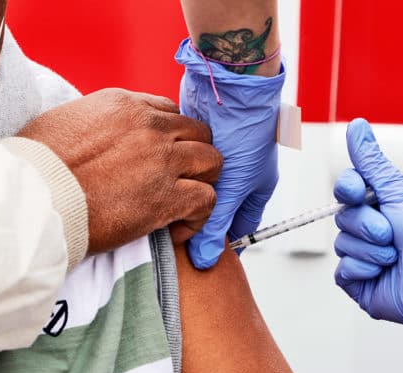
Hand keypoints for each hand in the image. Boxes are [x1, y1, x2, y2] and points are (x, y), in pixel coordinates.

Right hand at [18, 88, 222, 253]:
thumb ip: (95, 122)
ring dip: (202, 182)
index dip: (171, 137)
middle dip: (193, 156)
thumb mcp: (65, 121)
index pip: (169, 112)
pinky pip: (206, 201)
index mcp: (124, 105)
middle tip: (179, 179)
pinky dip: (197, 217)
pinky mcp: (166, 198)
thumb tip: (99, 137)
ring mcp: (162, 160)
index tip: (162, 156)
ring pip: (212, 163)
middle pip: (198, 133)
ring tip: (183, 203)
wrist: (34, 198)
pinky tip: (176, 228)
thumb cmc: (37, 166)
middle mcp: (150, 126)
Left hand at [176, 39, 284, 268]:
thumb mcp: (234, 185)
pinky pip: (177, 162)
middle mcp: (233, 173)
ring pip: (190, 185)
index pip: (236, 226)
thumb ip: (216, 221)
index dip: (218, 241)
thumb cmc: (247, 130)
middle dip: (193, 218)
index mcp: (253, 187)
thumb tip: (204, 261)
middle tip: (169, 234)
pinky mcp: (192, 138)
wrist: (234, 82)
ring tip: (153, 209)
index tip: (195, 253)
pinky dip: (166, 170)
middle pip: (210, 207)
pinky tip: (150, 179)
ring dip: (176, 193)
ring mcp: (213, 156)